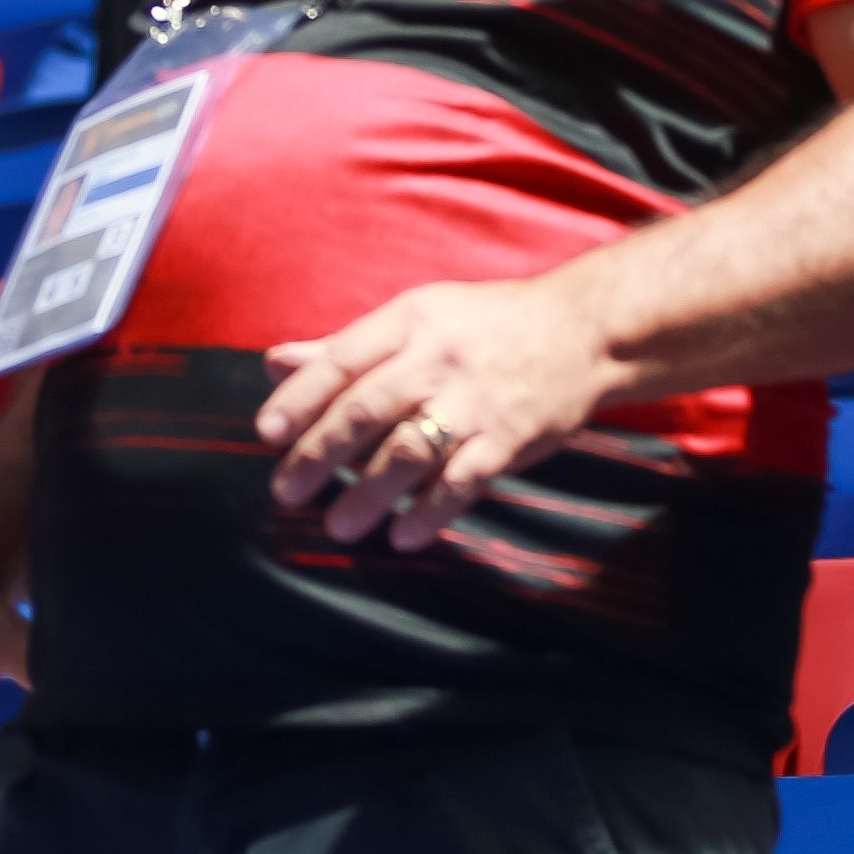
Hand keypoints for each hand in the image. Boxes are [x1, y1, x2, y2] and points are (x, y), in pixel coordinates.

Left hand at [255, 272, 619, 550]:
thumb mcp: (419, 317)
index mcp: (412, 322)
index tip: (267, 432)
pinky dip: (430, 512)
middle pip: (366, 410)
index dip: (300, 397)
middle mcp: (439, 359)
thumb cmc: (490, 325)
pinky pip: (462, 481)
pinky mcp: (509, 437)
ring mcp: (476, 400)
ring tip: (339, 525)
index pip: (342, 359)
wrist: (586, 332)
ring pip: (408, 452)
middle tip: (287, 491)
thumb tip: (272, 362)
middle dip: (319, 454)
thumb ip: (348, 345)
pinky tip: (403, 536)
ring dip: (368, 494)